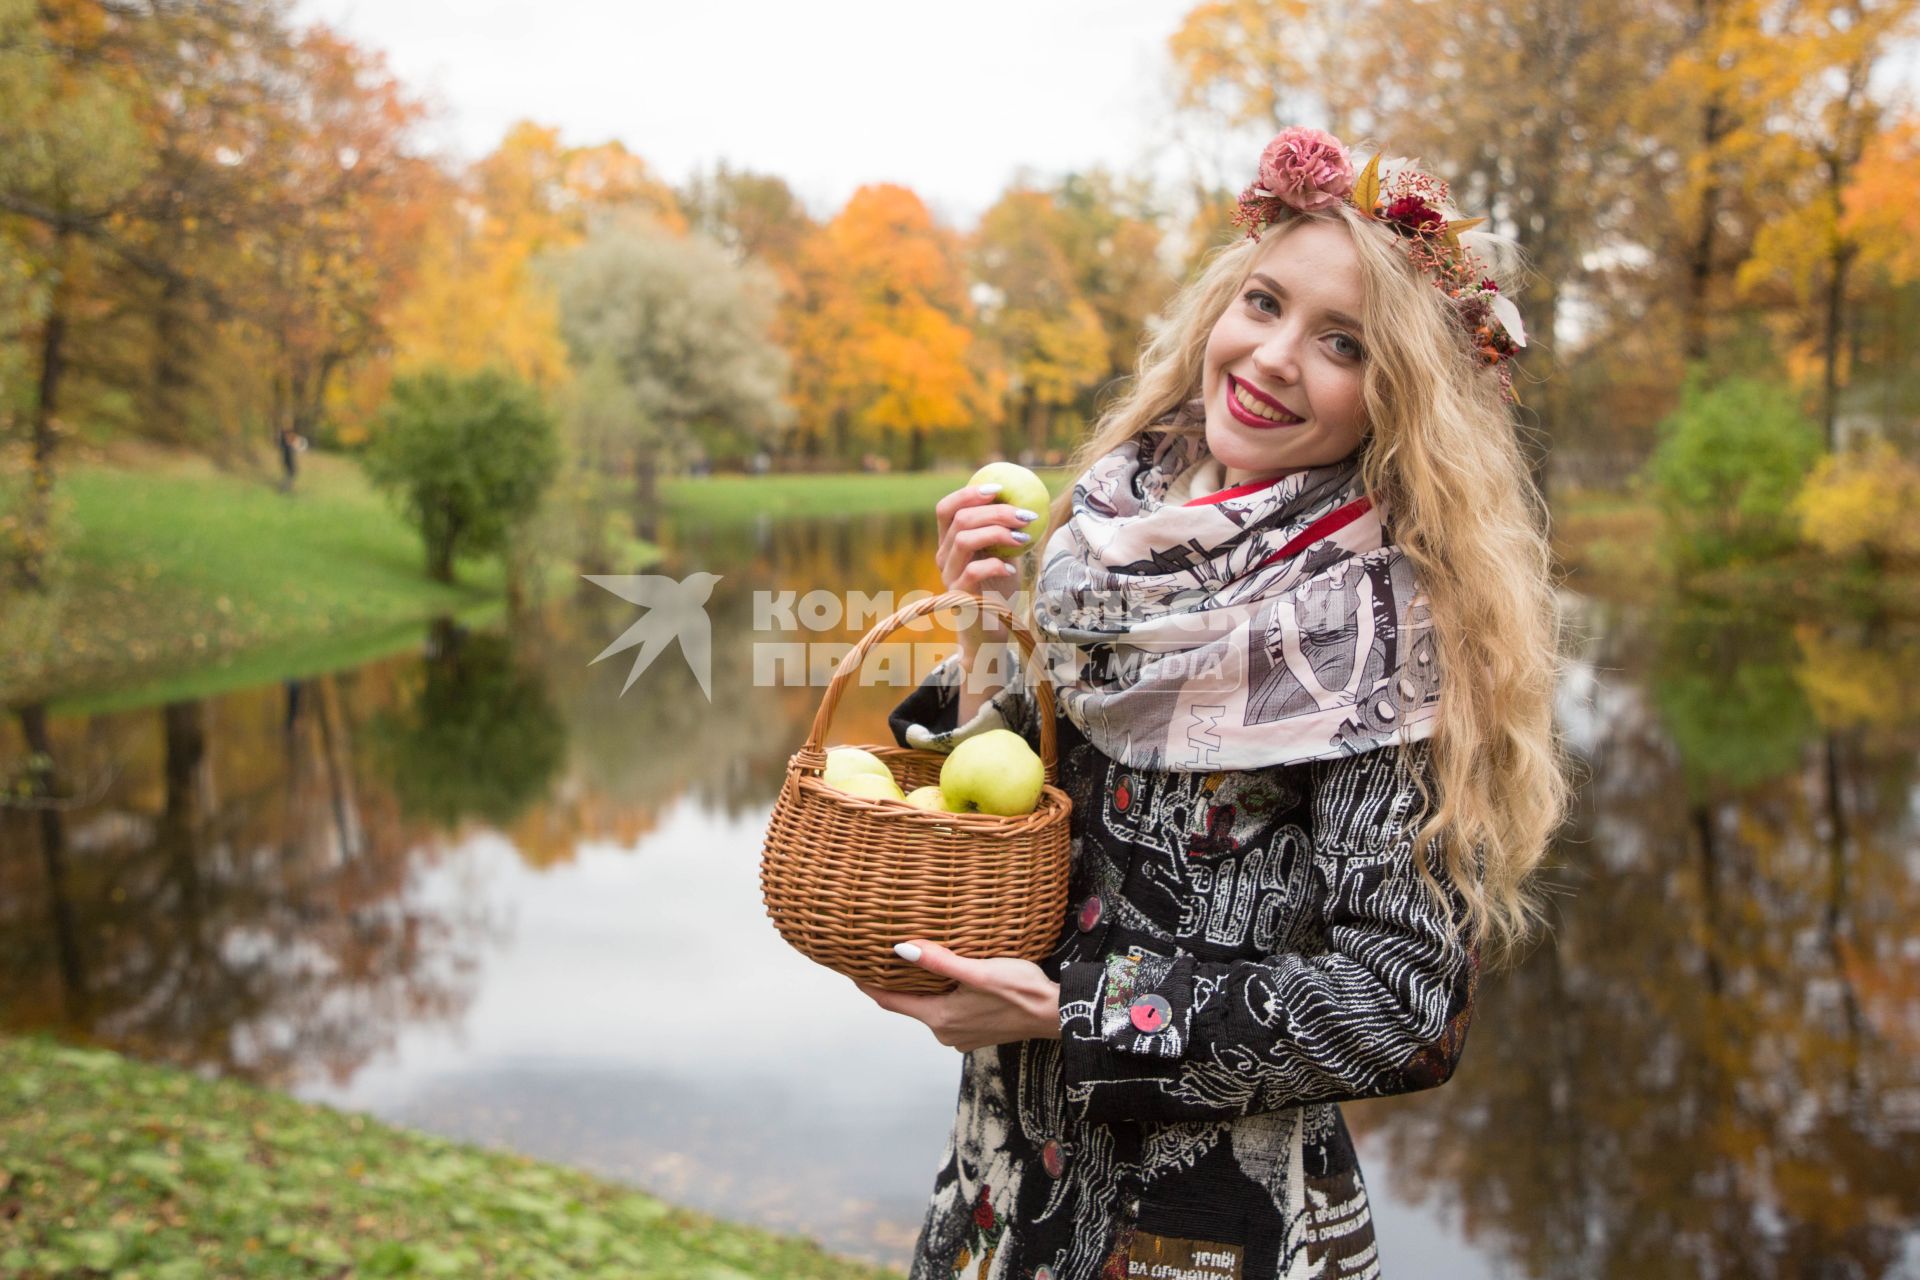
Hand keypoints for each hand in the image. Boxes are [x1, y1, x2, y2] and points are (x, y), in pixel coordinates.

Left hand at [855, 940, 1061, 1052]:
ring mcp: (961, 1035)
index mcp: (941, 1019)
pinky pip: (947, 1012)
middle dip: (894, 983)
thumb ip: (938, 962)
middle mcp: (946, 1032)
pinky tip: (945, 978)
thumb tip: (901, 951)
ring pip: (929, 1008)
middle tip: (878, 958)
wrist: (1056, 1013)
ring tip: (910, 963)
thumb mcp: (978, 971)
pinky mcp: (976, 1031)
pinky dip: (939, 996)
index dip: (868, 985)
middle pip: (908, 1005)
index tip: (851, 968)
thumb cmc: (1021, 990)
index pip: (891, 1002)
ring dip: (920, 989)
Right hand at [934, 482, 1032, 599]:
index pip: (946, 509)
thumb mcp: (1003, 553)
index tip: (1000, 488)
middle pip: (961, 520)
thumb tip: (1025, 499)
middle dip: (996, 511)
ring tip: (1023, 538)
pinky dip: (995, 566)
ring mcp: (948, 576)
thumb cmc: (999, 588)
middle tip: (1025, 514)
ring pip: (964, 540)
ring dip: (998, 533)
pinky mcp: (958, 596)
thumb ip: (1004, 530)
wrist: (993, 629)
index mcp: (949, 542)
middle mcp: (944, 556)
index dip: (969, 493)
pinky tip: (1011, 570)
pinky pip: (972, 572)